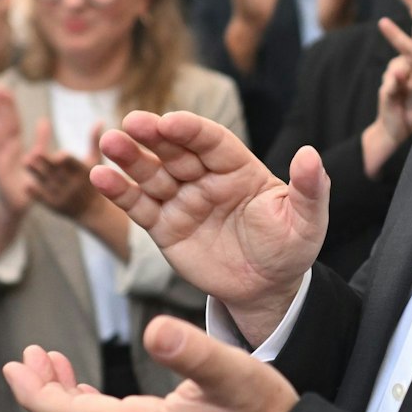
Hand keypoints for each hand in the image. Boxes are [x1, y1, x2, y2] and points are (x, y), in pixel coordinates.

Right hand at [0, 86, 38, 216]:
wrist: (17, 206)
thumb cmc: (26, 183)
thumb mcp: (38, 159)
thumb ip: (41, 141)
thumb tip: (44, 120)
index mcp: (14, 146)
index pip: (11, 121)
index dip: (9, 106)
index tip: (5, 88)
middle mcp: (5, 150)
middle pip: (3, 124)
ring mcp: (0, 159)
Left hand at [4, 316, 298, 411]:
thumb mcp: (232, 371)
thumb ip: (190, 349)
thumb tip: (152, 328)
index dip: (34, 392)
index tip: (15, 364)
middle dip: (42, 391)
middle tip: (29, 356)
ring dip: (62, 399)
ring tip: (50, 364)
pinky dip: (85, 409)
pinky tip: (86, 391)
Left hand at [26, 122, 103, 218]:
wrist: (92, 211)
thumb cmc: (92, 180)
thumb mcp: (96, 161)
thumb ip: (94, 141)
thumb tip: (100, 120)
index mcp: (82, 173)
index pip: (74, 165)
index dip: (66, 160)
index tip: (61, 154)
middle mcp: (72, 185)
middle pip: (57, 172)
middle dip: (46, 163)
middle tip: (34, 153)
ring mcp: (62, 195)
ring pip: (46, 182)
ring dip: (35, 172)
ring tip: (26, 161)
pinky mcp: (53, 205)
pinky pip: (41, 198)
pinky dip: (34, 192)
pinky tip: (26, 184)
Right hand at [91, 110, 326, 341]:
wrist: (267, 289)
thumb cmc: (289, 248)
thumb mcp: (306, 220)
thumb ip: (310, 188)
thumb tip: (311, 154)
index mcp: (237, 167)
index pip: (210, 141)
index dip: (190, 130)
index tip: (169, 121)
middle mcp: (205, 178)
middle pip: (174, 151)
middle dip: (152, 136)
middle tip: (130, 123)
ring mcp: (182, 200)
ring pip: (151, 174)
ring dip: (129, 158)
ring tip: (109, 144)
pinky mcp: (164, 227)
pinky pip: (139, 206)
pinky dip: (119, 192)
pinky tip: (100, 176)